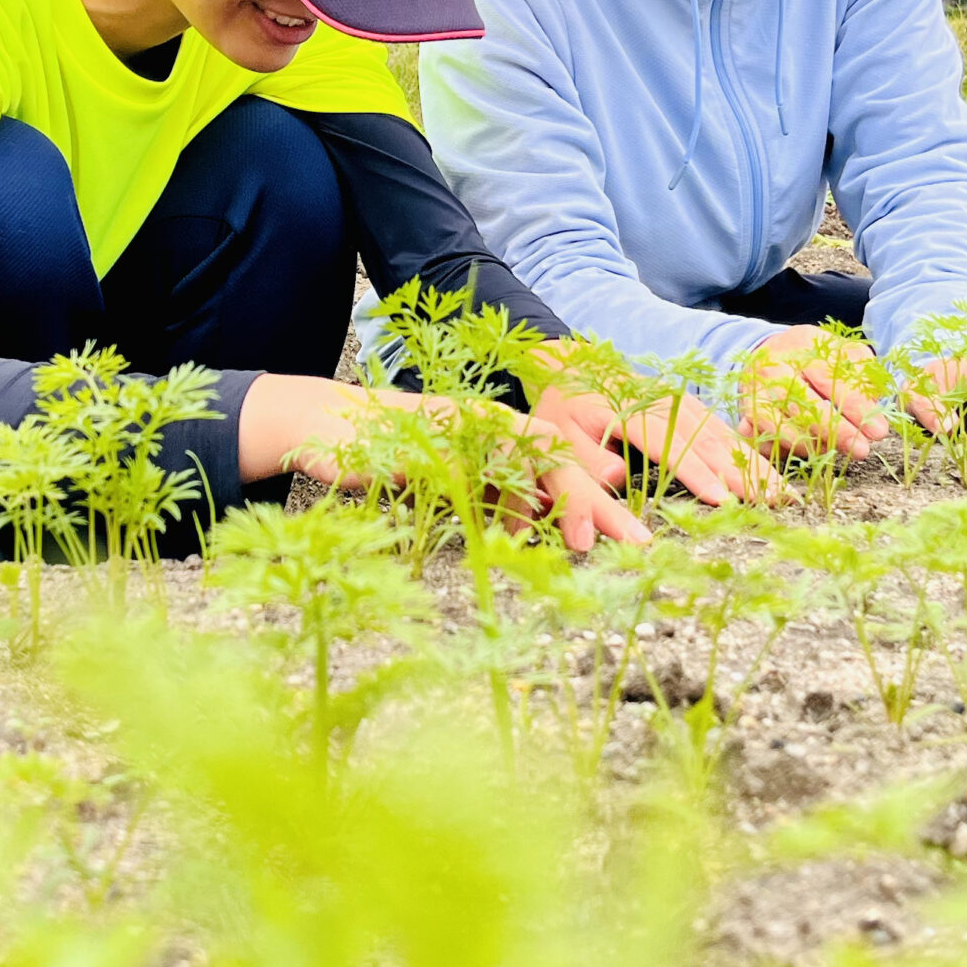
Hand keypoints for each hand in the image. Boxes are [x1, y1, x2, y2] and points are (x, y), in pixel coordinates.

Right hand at [235, 374, 649, 551]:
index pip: (562, 461)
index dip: (596, 498)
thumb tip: (534, 523)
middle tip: (640, 544)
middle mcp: (489, 422)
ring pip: (528, 459)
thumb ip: (496, 491)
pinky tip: (520, 530)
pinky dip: (502, 497)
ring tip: (586, 541)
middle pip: (560, 460)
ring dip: (562, 501)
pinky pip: (477, 470)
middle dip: (601, 504)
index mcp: (500, 431)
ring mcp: (462, 427)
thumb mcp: (456, 476)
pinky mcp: (432, 440)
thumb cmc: (394, 452)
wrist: (326, 424)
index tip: (633, 540)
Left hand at [532, 382, 783, 508]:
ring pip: (721, 434)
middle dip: (742, 472)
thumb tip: (617, 479)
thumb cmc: (562, 408)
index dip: (695, 471)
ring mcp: (678, 401)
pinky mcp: (686, 406)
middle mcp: (661, 402)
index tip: (721, 498)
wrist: (568, 364)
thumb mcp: (558, 436)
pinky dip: (746, 450)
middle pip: (707, 438)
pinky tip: (767, 471)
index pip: (667, 443)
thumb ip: (583, 460)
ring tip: (782, 494)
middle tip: (774, 502)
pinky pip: (720, 428)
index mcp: (629, 409)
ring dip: (753, 463)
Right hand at [738, 326, 892, 460]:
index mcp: (802, 344)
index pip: (830, 378)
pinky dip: (790, 448)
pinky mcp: (747, 412)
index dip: (856, 406)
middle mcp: (774, 365)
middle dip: (836, 431)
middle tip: (862, 450)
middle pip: (803, 403)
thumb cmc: (817, 358)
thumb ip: (862, 372)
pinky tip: (815, 452)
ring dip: (814, 444)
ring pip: (783, 424)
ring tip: (839, 453)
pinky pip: (766, 437)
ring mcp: (756, 390)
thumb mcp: (842, 352)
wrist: (770, 355)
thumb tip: (874, 404)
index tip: (878, 430)